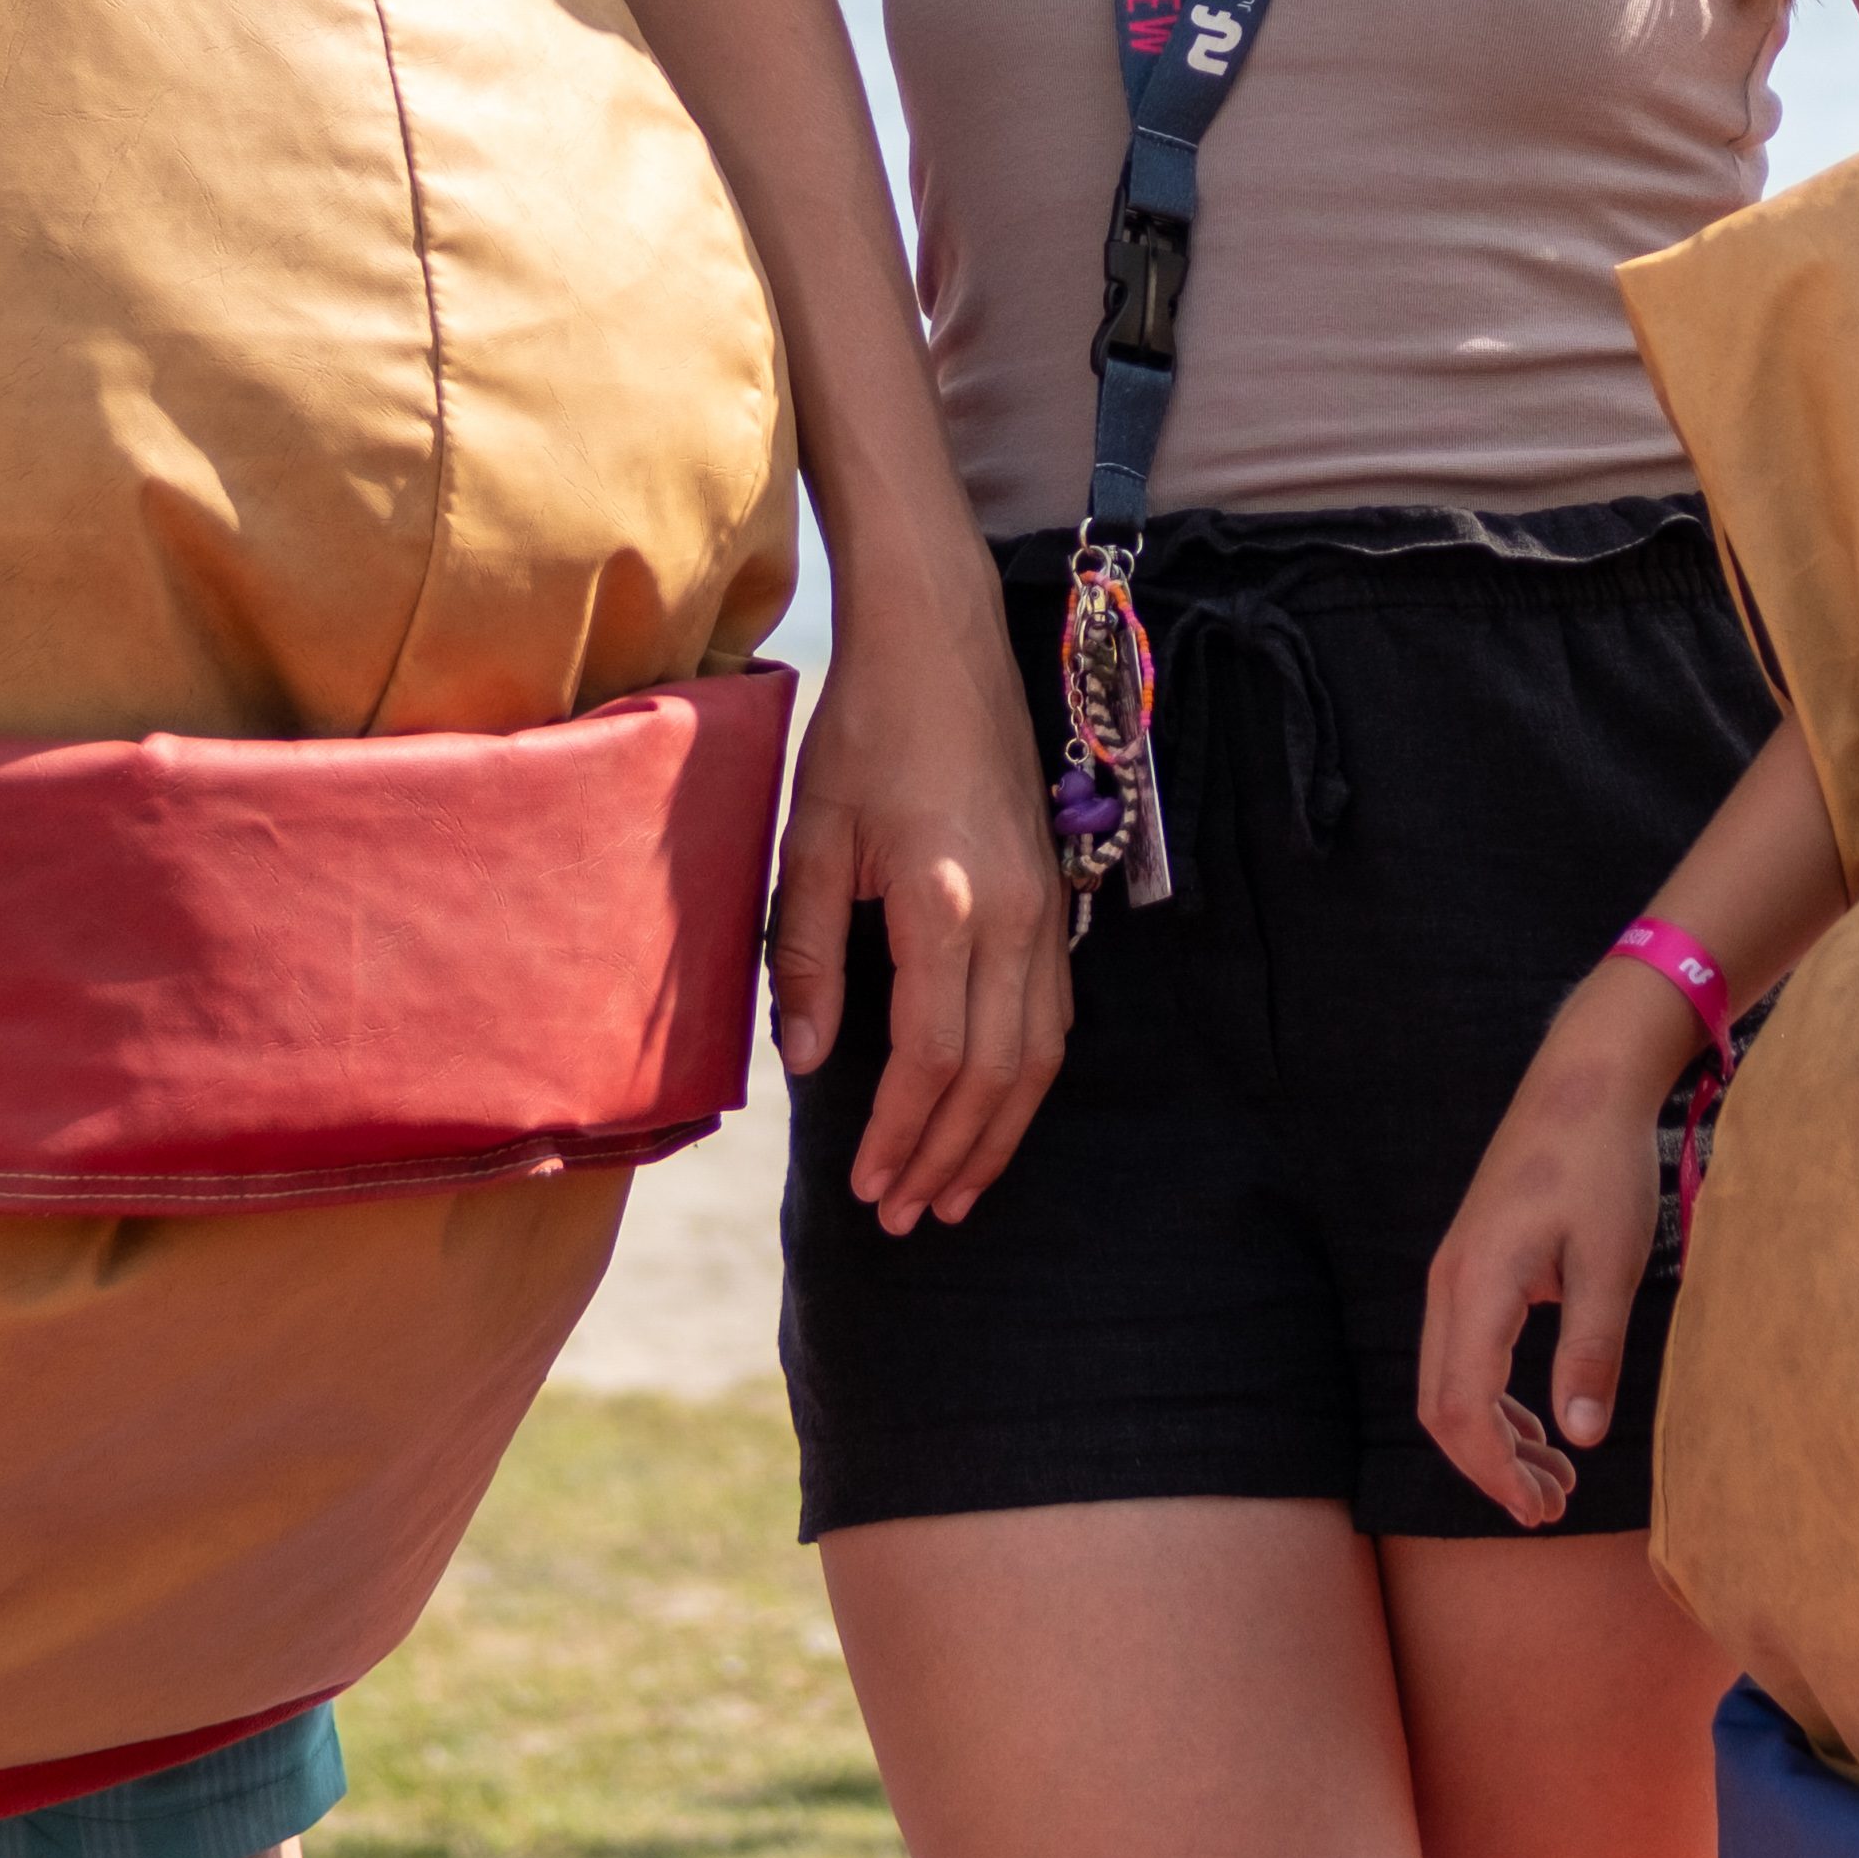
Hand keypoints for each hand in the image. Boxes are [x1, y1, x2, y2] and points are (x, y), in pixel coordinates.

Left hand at [774, 534, 1060, 1229]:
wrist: (940, 641)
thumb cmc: (864, 730)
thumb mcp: (809, 840)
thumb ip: (804, 956)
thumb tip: (803, 1063)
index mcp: (944, 899)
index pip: (931, 1055)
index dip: (900, 1132)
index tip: (866, 1185)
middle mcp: (1012, 912)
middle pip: (997, 1074)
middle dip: (950, 1156)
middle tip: (905, 1217)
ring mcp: (1044, 904)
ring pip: (1041, 1055)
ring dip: (998, 1135)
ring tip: (954, 1193)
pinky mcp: (1054, 895)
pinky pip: (1055, 1014)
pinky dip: (1026, 1081)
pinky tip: (993, 1113)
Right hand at [1414, 971, 1702, 1527]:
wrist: (1586, 1082)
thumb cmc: (1602, 1165)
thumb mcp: (1611, 1264)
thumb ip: (1591, 1351)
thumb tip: (1579, 1437)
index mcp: (1478, 1286)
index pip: (1462, 1409)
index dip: (1494, 1472)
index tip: (1541, 1511)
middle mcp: (1450, 1284)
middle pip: (1441, 1406)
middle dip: (1489, 1467)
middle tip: (1549, 1510)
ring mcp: (1455, 1273)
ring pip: (1449, 1383)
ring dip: (1494, 1438)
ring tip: (1555, 1480)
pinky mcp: (1474, 1266)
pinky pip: (1465, 1353)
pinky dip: (1495, 1400)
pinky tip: (1541, 1424)